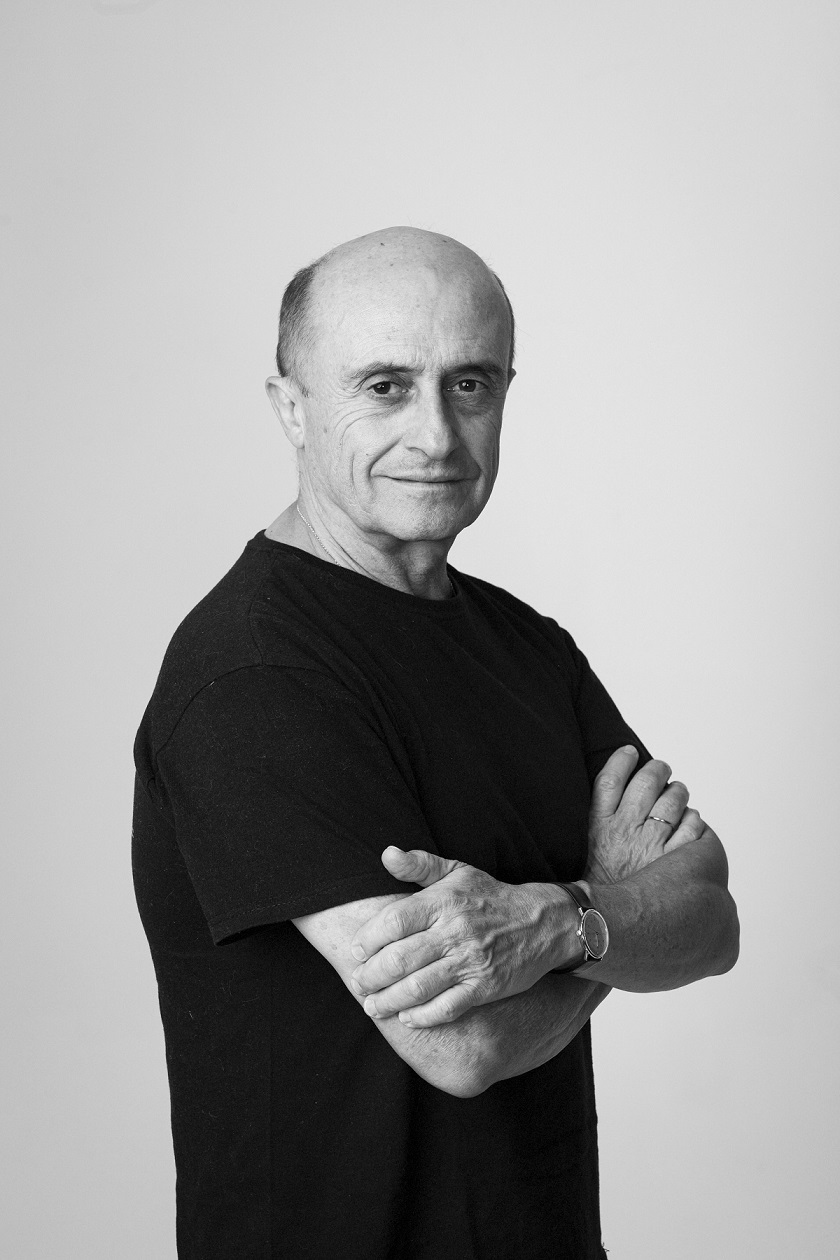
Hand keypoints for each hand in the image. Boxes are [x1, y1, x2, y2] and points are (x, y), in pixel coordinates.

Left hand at [349, 848, 567, 1027]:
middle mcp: (455, 931)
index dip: (367, 939)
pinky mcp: (485, 987)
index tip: (355, 950)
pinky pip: (446, 1008)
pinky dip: (421, 1017)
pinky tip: (406, 1018)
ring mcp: (470, 961)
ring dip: (387, 1000)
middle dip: (371, 976)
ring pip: (418, 987)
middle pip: (399, 958)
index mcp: (444, 901)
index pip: (393, 921)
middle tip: (358, 983)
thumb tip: (386, 854)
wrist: (543, 922)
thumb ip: (419, 865)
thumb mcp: (458, 871)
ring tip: (372, 1006)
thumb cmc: (491, 896)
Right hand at [584, 745, 703, 885]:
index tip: (629, 752)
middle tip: (662, 770)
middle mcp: (626, 830)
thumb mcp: (581, 857)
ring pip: (673, 800)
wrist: (602, 933)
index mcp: (598, 827)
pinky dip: (694, 821)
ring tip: (678, 793)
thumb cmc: (594, 896)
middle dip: (658, 770)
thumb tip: (612, 804)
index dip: (622, 760)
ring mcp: (652, 846)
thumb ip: (593, 829)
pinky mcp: (674, 864)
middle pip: (647, 783)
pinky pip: (692, 827)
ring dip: (679, 792)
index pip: (611, 780)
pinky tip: (691, 822)